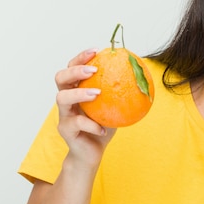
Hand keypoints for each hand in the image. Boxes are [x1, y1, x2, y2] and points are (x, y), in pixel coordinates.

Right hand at [54, 48, 116, 171]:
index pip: (73, 67)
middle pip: (60, 77)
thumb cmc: (104, 125)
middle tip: (93, 70)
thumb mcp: (116, 107)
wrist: (92, 153)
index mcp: (76, 89)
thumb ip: (122, 91)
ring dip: (79, 94)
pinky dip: (91, 125)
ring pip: (61, 98)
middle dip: (75, 70)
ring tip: (97, 94)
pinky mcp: (65, 130)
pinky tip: (103, 129)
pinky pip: (76, 124)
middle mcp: (66, 99)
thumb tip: (142, 73)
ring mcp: (63, 114)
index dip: (81, 57)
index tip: (97, 50)